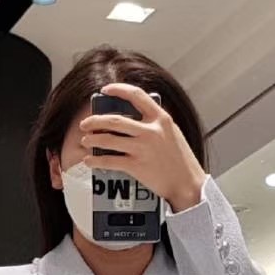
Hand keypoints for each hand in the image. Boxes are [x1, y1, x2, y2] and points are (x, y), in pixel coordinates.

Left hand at [80, 84, 205, 215]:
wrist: (188, 185)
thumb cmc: (181, 161)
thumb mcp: (172, 133)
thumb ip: (155, 123)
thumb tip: (132, 118)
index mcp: (161, 119)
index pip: (136, 95)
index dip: (118, 89)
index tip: (106, 90)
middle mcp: (151, 131)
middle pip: (115, 120)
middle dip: (95, 120)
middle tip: (86, 123)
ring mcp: (143, 149)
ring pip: (108, 139)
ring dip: (93, 139)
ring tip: (86, 140)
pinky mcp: (137, 166)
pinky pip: (110, 161)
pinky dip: (97, 161)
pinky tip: (90, 160)